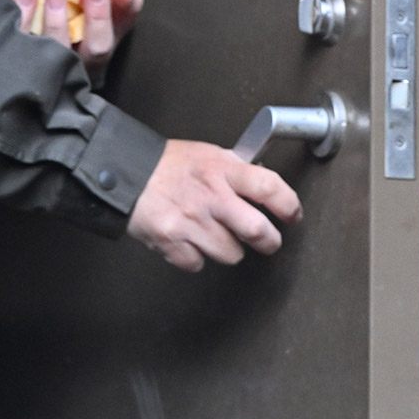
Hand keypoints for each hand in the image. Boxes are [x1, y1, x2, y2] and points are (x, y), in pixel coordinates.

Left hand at [0, 0, 142, 73]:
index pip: (98, 49)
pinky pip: (3, 17)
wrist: (47, 54)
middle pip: (58, 54)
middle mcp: (58, 69)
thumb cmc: (85, 39)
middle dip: (58, 24)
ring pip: (24, 43)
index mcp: (88, 65)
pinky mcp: (6, 42)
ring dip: (28, 13)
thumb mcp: (110, 27)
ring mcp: (28, 59)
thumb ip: (124, 8)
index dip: (99, 20)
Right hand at [127, 140, 301, 271]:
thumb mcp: (208, 155)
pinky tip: (189, 240)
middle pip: (258, 231)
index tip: (292, 215)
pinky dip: (196, 257)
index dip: (289, 206)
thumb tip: (265, 188)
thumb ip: (236, 172)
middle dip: (269, 241)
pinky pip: (199, 264)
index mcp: (222, 170)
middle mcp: (211, 197)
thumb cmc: (167, 165)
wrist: (125, 173)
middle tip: (267, 240)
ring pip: (231, 254)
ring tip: (213, 233)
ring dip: (227, 249)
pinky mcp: (173, 242)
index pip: (270, 188)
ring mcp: (192, 222)